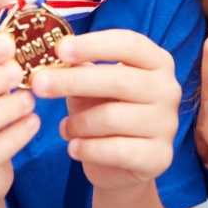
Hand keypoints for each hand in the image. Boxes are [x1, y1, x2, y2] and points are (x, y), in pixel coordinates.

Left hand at [32, 29, 180, 191]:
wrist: (121, 163)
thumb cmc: (105, 110)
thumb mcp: (92, 85)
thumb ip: (79, 68)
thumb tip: (50, 58)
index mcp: (157, 61)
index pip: (129, 43)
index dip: (94, 44)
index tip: (60, 49)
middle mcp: (168, 88)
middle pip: (118, 78)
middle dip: (73, 81)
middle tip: (39, 84)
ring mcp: (167, 124)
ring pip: (112, 117)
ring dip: (78, 123)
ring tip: (64, 128)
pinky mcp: (159, 157)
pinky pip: (116, 150)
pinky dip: (87, 148)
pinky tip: (74, 147)